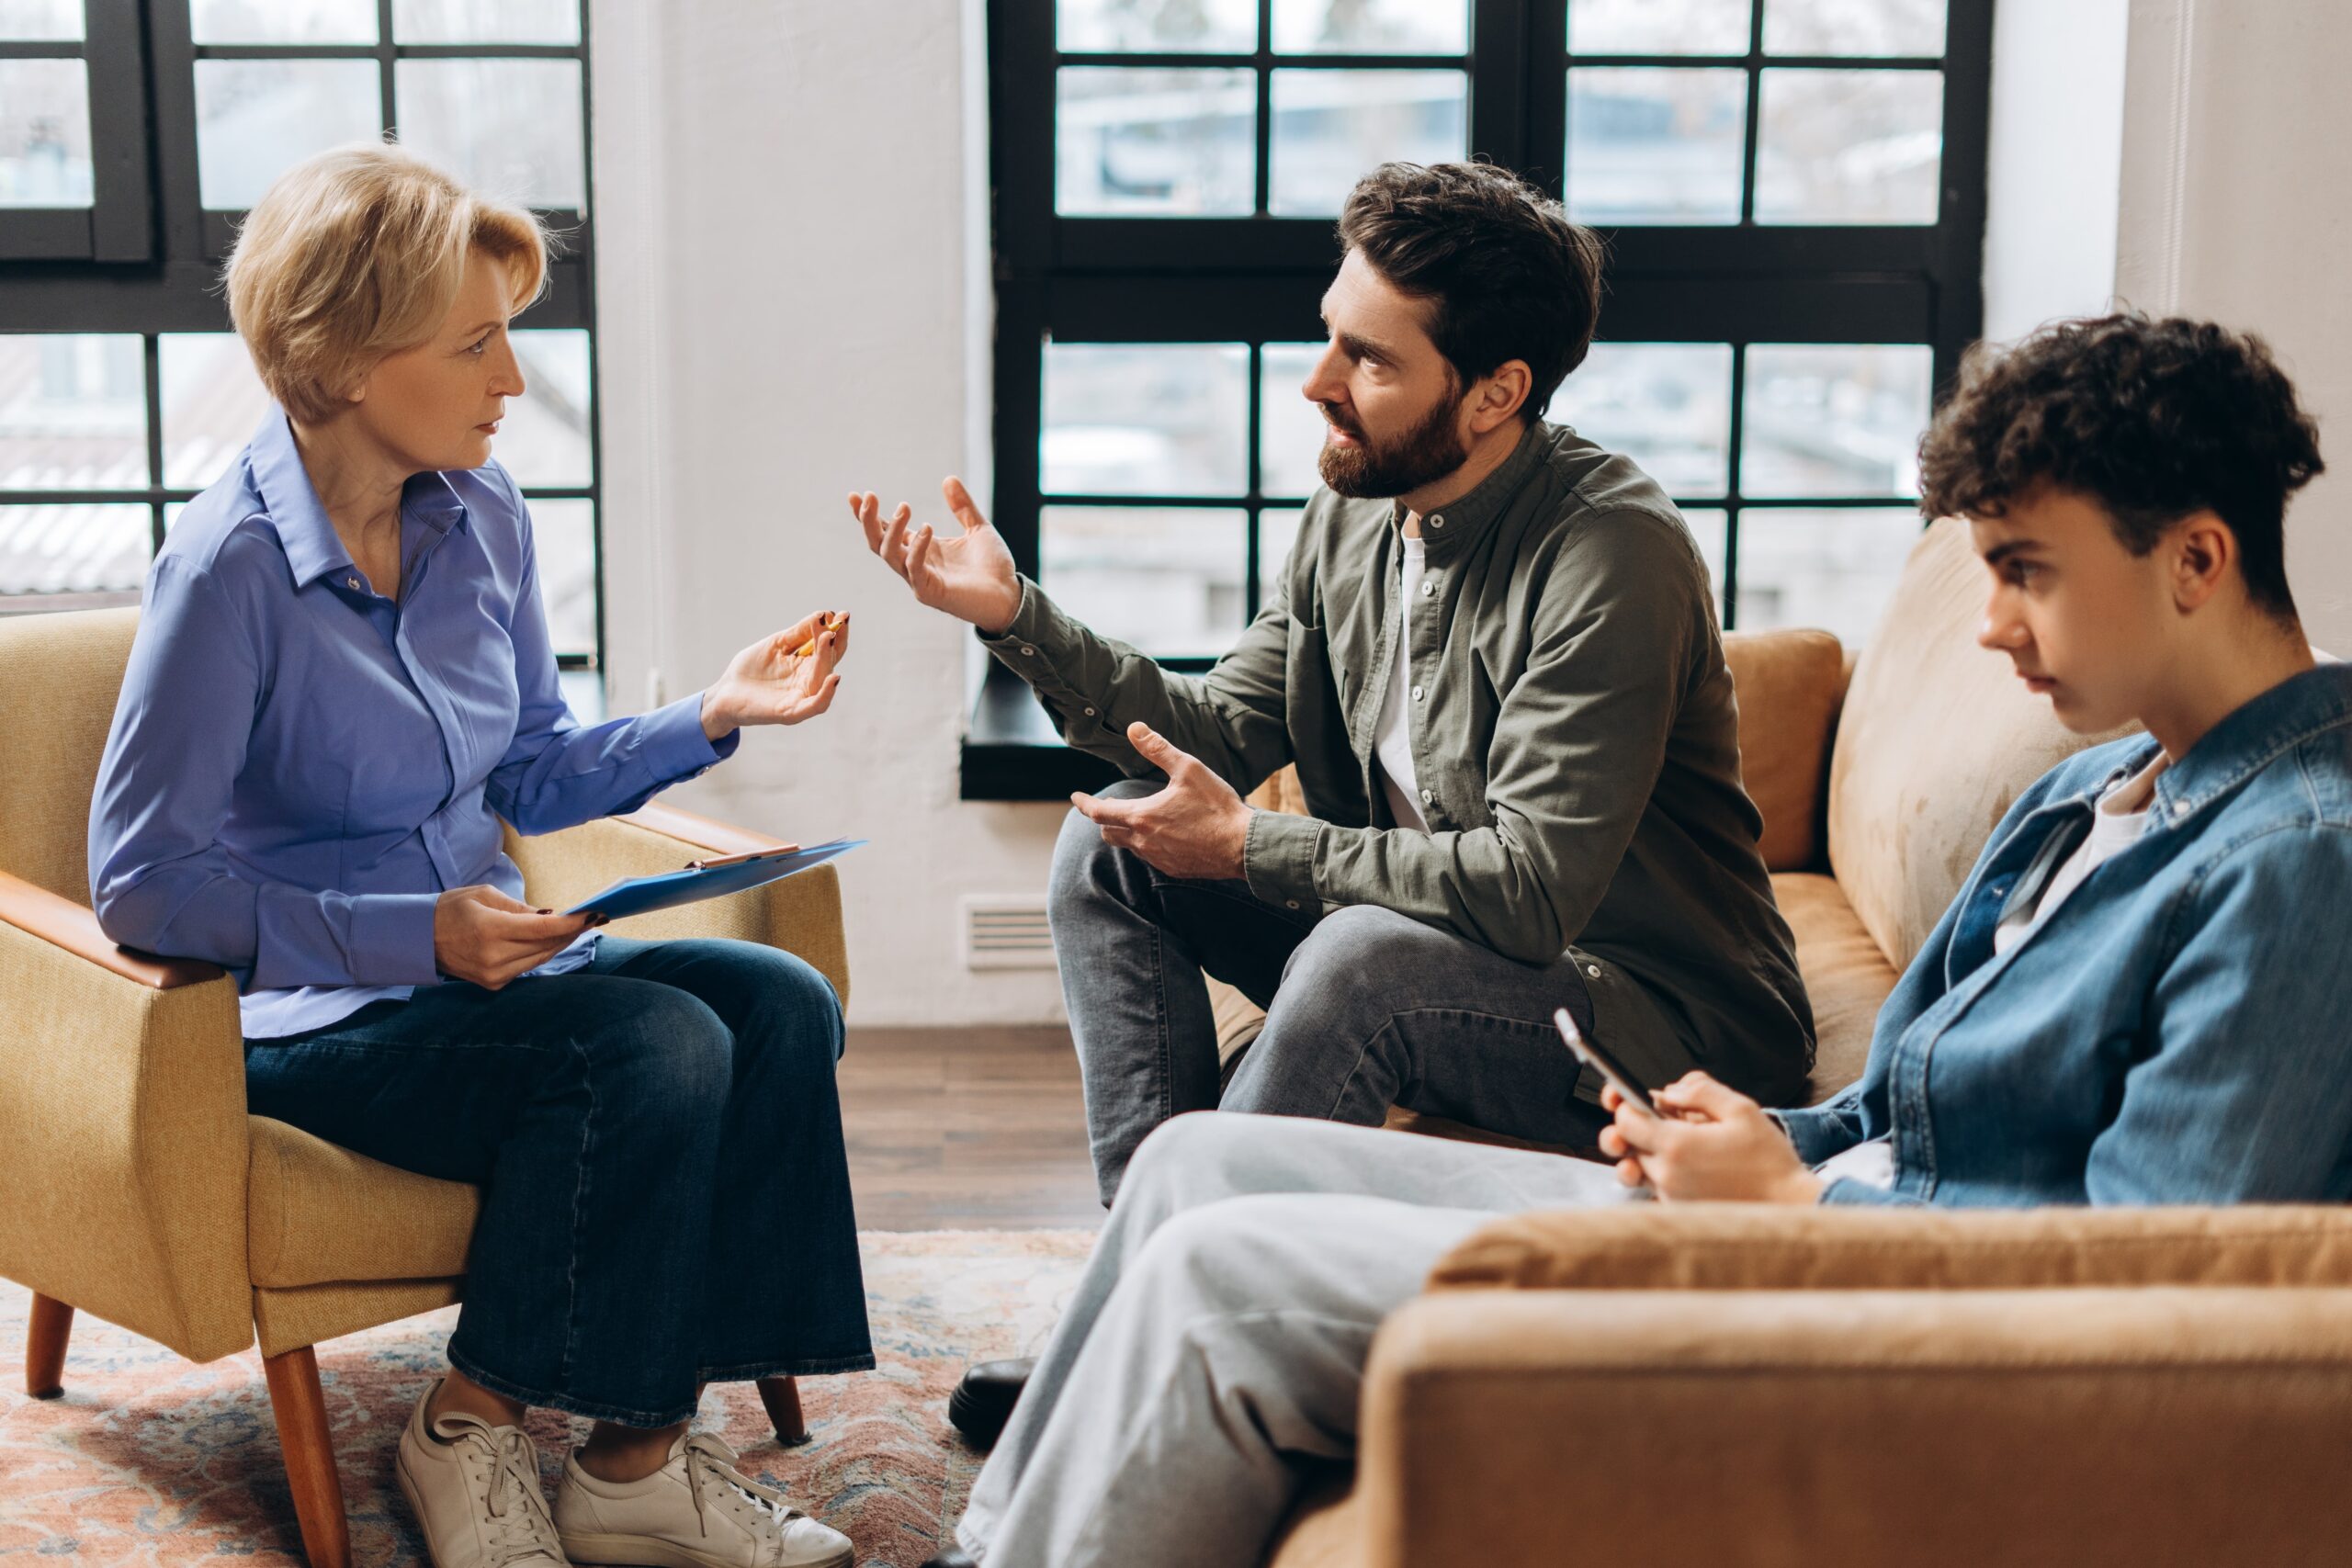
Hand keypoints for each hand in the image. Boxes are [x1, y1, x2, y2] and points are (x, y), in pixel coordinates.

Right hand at [433, 886, 597, 990]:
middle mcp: (494, 957)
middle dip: (572, 932)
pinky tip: (552, 941)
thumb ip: (521, 908)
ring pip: (541, 959)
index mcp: (490, 929)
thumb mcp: (485, 895)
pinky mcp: (493, 984)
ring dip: (560, 944)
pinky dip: (541, 953)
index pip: (543, 929)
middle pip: (547, 946)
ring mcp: (493, 975)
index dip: (572, 923)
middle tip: (593, 918)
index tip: (594, 914)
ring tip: (578, 927)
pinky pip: (527, 967)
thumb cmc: (451, 909)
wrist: (418, 938)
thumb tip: (552, 917)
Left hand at [699, 608, 849, 740]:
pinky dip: (826, 694)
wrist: (725, 692)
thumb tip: (823, 616)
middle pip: (830, 660)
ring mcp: (801, 696)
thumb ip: (799, 633)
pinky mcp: (791, 712)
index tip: (841, 614)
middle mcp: (809, 680)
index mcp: (808, 664)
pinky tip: (833, 678)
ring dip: (828, 658)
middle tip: (837, 622)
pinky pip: (815, 705)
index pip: (830, 647)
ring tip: (828, 638)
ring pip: (822, 677)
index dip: (838, 631)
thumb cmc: (751, 669)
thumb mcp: (777, 644)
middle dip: (835, 641)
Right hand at [850, 477, 1021, 634]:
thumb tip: (948, 478)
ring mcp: (920, 580)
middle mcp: (915, 564)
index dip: (870, 514)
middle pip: (878, 543)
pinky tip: (926, 529)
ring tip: (904, 507)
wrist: (1010, 596)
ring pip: (890, 555)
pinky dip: (917, 548)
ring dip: (892, 530)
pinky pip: (914, 570)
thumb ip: (963, 507)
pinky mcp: (930, 592)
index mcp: (921, 549)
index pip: (886, 531)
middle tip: (869, 496)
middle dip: (868, 520)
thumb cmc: (993, 569)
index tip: (858, 494)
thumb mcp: (978, 529)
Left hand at [1070, 723, 1253, 880]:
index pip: (1099, 812)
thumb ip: (1158, 749)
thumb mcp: (1188, 769)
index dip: (1084, 803)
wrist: (1242, 846)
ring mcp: (1158, 859)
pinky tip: (1163, 836)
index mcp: (1141, 816)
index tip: (1075, 797)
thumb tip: (1134, 728)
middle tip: (1105, 808)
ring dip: (1126, 832)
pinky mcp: (1174, 869)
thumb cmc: (1216, 806)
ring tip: (1137, 819)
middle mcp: (1143, 842)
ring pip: (1130, 847)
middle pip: (1109, 833)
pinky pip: (1151, 857)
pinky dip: (1148, 845)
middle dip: (1103, 820)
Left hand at [1597, 1072, 1822, 1203]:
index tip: (1633, 1097)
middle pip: (1626, 1146)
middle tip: (1642, 1116)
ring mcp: (1671, 1198)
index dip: (1625, 1104)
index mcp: (1677, 1146)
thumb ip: (1701, 1091)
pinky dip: (1658, 1174)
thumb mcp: (1741, 1110)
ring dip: (1640, 1152)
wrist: (1790, 1207)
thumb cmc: (1769, 1161)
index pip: (1626, 1121)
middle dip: (1630, 1127)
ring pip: (1636, 1169)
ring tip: (1658, 1144)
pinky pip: (1654, 1189)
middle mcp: (1667, 1176)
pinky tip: (1681, 1167)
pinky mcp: (1679, 1213)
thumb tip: (1669, 1090)